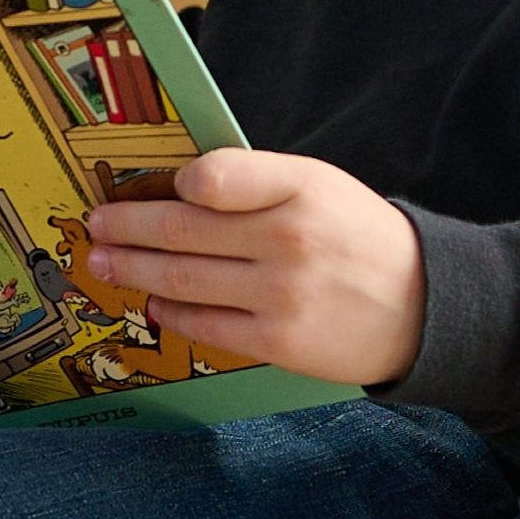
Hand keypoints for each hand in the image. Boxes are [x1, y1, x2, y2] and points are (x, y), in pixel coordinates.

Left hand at [85, 148, 425, 384]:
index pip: (214, 177)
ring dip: (133, 270)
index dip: (176, 182)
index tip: (155, 185)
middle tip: (96, 226)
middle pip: (182, 231)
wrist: (423, 304)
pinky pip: (205, 325)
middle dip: (127, 228)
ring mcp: (280, 295)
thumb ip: (255, 181)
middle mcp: (287, 239)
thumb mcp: (319, 185)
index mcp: (299, 188)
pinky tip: (153, 301)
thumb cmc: (357, 236)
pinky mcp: (278, 341)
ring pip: (182, 280)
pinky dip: (171, 312)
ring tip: (104, 263)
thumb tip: (179, 186)